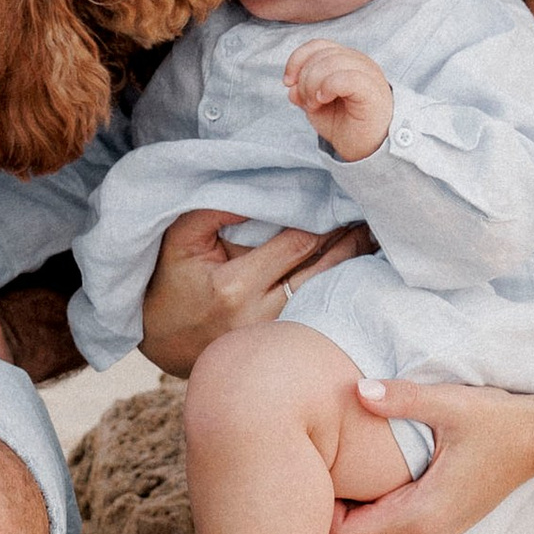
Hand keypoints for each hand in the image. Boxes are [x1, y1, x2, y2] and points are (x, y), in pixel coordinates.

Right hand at [139, 207, 373, 379]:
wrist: (159, 342)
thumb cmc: (169, 284)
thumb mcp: (179, 239)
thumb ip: (216, 209)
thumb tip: (262, 187)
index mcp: (235, 286)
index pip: (296, 244)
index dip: (325, 219)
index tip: (343, 197)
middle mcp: (260, 316)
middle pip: (322, 272)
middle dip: (349, 241)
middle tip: (373, 216)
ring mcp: (272, 336)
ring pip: (325, 296)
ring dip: (351, 267)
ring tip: (371, 239)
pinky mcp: (278, 346)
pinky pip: (318, 314)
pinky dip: (338, 291)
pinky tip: (356, 272)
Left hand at [286, 40, 393, 162]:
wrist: (367, 148)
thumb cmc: (346, 124)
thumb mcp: (317, 106)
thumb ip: (303, 92)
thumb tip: (291, 86)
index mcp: (346, 60)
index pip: (318, 45)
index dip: (297, 59)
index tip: (288, 82)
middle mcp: (359, 62)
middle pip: (322, 54)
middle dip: (304, 78)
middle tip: (306, 102)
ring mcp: (368, 74)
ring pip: (332, 62)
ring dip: (313, 85)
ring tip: (315, 104)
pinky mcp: (372, 91)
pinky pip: (346, 77)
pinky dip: (328, 87)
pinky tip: (323, 100)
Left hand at [331, 379, 533, 533]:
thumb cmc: (497, 422)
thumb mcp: (449, 404)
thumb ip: (401, 399)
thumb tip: (359, 389)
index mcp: (420, 515)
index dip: (321, 507)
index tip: (313, 470)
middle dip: (332, 507)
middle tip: (318, 464)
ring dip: (354, 508)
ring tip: (340, 467)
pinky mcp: (441, 525)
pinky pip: (392, 527)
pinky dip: (375, 508)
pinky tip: (370, 475)